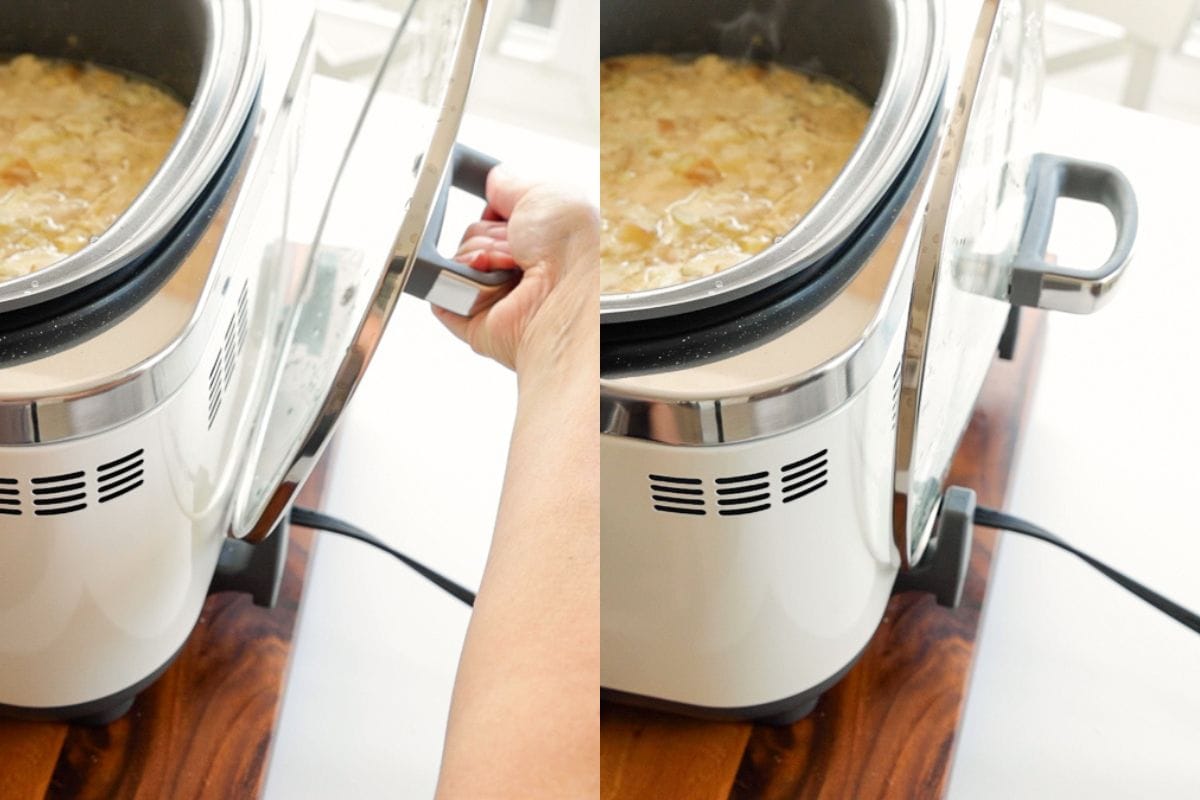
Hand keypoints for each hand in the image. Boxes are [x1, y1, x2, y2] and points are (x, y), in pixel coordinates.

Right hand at [432, 166, 597, 379]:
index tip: (504, 215)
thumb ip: (512, 182)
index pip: (495, 216)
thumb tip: (493, 180)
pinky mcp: (471, 316)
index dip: (496, 211)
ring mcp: (494, 293)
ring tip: (511, 268)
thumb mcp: (546, 193)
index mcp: (540, 240)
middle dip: (490, 234)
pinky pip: (441, 287)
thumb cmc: (570, 252)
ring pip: (458, 256)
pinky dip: (461, 278)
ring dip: (481, 255)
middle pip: (473, 233)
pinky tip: (490, 283)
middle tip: (518, 247)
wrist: (564, 300)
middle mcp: (519, 268)